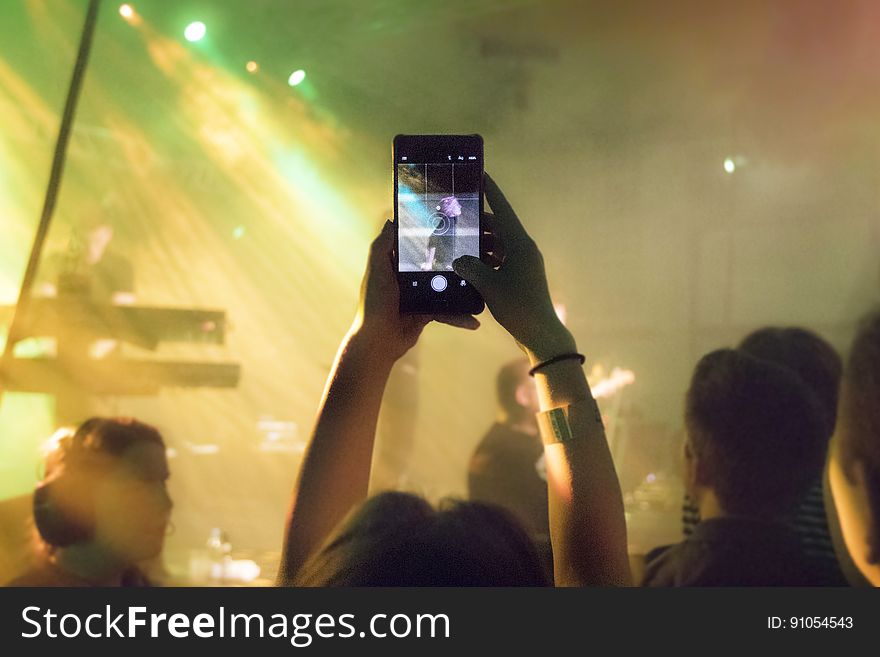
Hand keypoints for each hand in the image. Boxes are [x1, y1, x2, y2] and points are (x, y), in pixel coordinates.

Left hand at [352, 221, 478, 363]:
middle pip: (436, 264)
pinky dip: (459, 316)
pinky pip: (447, 311)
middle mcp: (409, 278)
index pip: (416, 245)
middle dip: (456, 260)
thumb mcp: (376, 270)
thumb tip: (391, 221)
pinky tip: (474, 320)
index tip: (454, 227)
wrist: (379, 341)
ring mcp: (420, 295)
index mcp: (396, 265)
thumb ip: (382, 246)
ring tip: (482, 283)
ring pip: (446, 287)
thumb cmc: (374, 303)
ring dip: (463, 287)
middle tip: (479, 252)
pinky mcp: (427, 313)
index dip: (433, 236)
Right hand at [453, 174, 573, 361]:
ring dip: (479, 244)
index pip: (503, 211)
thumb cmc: (518, 306)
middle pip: (498, 228)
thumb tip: (458, 259)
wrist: (539, 333)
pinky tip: (468, 264)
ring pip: (497, 245)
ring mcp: (523, 264)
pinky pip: (499, 260)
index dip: (492, 192)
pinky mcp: (520, 277)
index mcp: (520, 244)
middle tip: (455, 219)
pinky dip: (485, 260)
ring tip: (456, 242)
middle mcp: (523, 249)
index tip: (482, 175)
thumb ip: (470, 267)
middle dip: (477, 224)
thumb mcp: (489, 285)